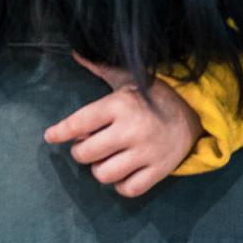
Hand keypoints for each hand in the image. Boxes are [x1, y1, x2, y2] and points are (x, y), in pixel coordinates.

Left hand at [44, 54, 201, 197]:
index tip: (50, 136)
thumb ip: (100, 68)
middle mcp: (132, 129)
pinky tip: (123, 172)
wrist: (192, 113)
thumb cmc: (150, 96)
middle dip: (81, 151)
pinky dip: (121, 185)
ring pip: (103, 175)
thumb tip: (75, 52)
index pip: (79, 122)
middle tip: (89, 144)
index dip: (60, 131)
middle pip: (85, 154)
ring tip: (106, 158)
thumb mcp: (126, 79)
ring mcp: (147, 152)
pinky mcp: (160, 170)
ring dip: (99, 169)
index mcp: (120, 105)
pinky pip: (128, 189)